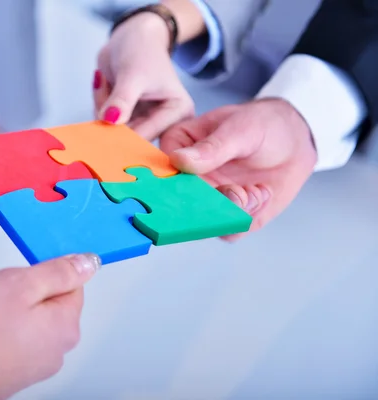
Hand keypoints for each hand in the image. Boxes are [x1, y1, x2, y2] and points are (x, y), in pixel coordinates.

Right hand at [0, 254, 100, 399]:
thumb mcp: (20, 284)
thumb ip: (58, 272)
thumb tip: (88, 263)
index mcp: (66, 325)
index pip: (73, 283)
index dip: (45, 271)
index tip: (22, 273)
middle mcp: (56, 349)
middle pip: (49, 302)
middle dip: (22, 290)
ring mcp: (34, 364)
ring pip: (27, 318)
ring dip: (6, 309)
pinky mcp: (11, 372)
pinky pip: (10, 337)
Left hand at [94, 13, 193, 139]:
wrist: (132, 36)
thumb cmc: (142, 50)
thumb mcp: (133, 74)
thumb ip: (123, 99)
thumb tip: (110, 121)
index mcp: (178, 113)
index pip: (148, 135)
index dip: (124, 138)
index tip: (103, 135)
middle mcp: (164, 123)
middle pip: (130, 138)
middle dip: (111, 119)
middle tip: (106, 97)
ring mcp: (143, 122)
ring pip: (113, 130)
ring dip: (102, 107)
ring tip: (109, 81)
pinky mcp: (127, 118)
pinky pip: (104, 121)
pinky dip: (99, 103)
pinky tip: (105, 84)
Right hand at [160, 99, 317, 239]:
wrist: (295, 141)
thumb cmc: (263, 124)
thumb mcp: (240, 128)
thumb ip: (212, 147)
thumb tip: (179, 160)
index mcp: (177, 148)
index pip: (163, 173)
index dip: (176, 185)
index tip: (200, 184)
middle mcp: (185, 179)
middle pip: (179, 205)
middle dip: (211, 204)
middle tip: (237, 191)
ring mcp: (204, 199)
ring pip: (204, 223)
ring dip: (235, 210)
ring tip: (257, 189)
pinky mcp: (225, 216)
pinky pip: (228, 231)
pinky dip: (248, 217)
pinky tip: (262, 194)